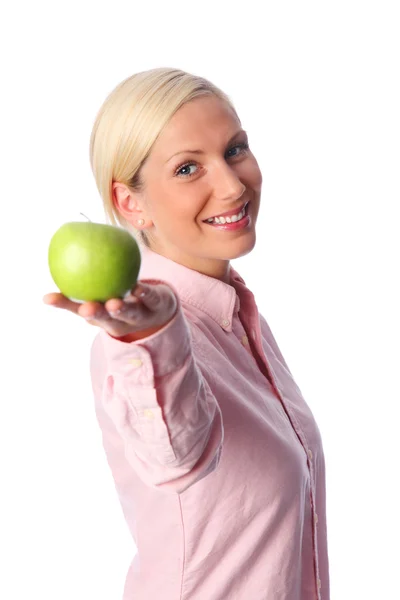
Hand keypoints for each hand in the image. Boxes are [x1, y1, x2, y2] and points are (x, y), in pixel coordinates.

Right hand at [42, 282, 177, 339]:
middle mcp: (120, 321)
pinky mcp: (158, 305)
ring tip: (113, 304)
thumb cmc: (122, 296)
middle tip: (87, 307)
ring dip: (121, 310)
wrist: (160, 307)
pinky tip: (138, 288)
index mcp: (102, 317)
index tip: (48, 297)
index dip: (65, 305)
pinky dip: (144, 294)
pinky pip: (151, 299)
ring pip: (130, 314)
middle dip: (96, 314)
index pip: (80, 311)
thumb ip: (85, 277)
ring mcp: (141, 315)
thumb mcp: (103, 290)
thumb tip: (59, 252)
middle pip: (106, 319)